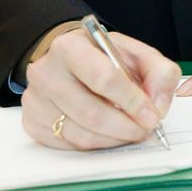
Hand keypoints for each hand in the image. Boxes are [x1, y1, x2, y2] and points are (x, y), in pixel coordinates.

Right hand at [22, 26, 179, 149]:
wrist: (67, 59)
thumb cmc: (103, 57)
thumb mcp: (136, 53)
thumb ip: (159, 73)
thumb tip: (159, 106)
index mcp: (70, 47)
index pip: (105, 78)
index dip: (133, 102)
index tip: (153, 116)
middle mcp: (46, 72)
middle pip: (91, 113)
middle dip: (126, 127)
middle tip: (146, 130)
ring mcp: (35, 100)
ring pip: (81, 134)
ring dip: (114, 139)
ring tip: (131, 132)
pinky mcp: (32, 122)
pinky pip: (69, 144)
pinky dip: (96, 144)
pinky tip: (108, 133)